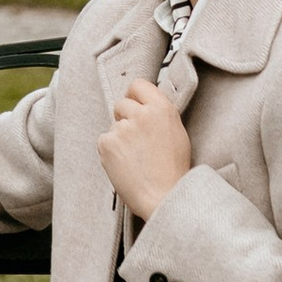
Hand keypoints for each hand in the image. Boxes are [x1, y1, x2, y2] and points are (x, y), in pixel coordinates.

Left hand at [99, 78, 191, 222]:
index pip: (138, 85)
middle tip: (136, 140)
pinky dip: (111, 152)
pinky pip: (105, 141)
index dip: (134, 95)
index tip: (134, 104)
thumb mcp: (177, 133)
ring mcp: (122, 128)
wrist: (164, 197)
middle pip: (121, 104)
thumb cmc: (173, 171)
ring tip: (135, 158)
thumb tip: (143, 106)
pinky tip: (125, 165)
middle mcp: (141, 114)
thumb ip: (159, 115)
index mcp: (162, 108)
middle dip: (125, 118)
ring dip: (120, 138)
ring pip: (113, 126)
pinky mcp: (107, 143)